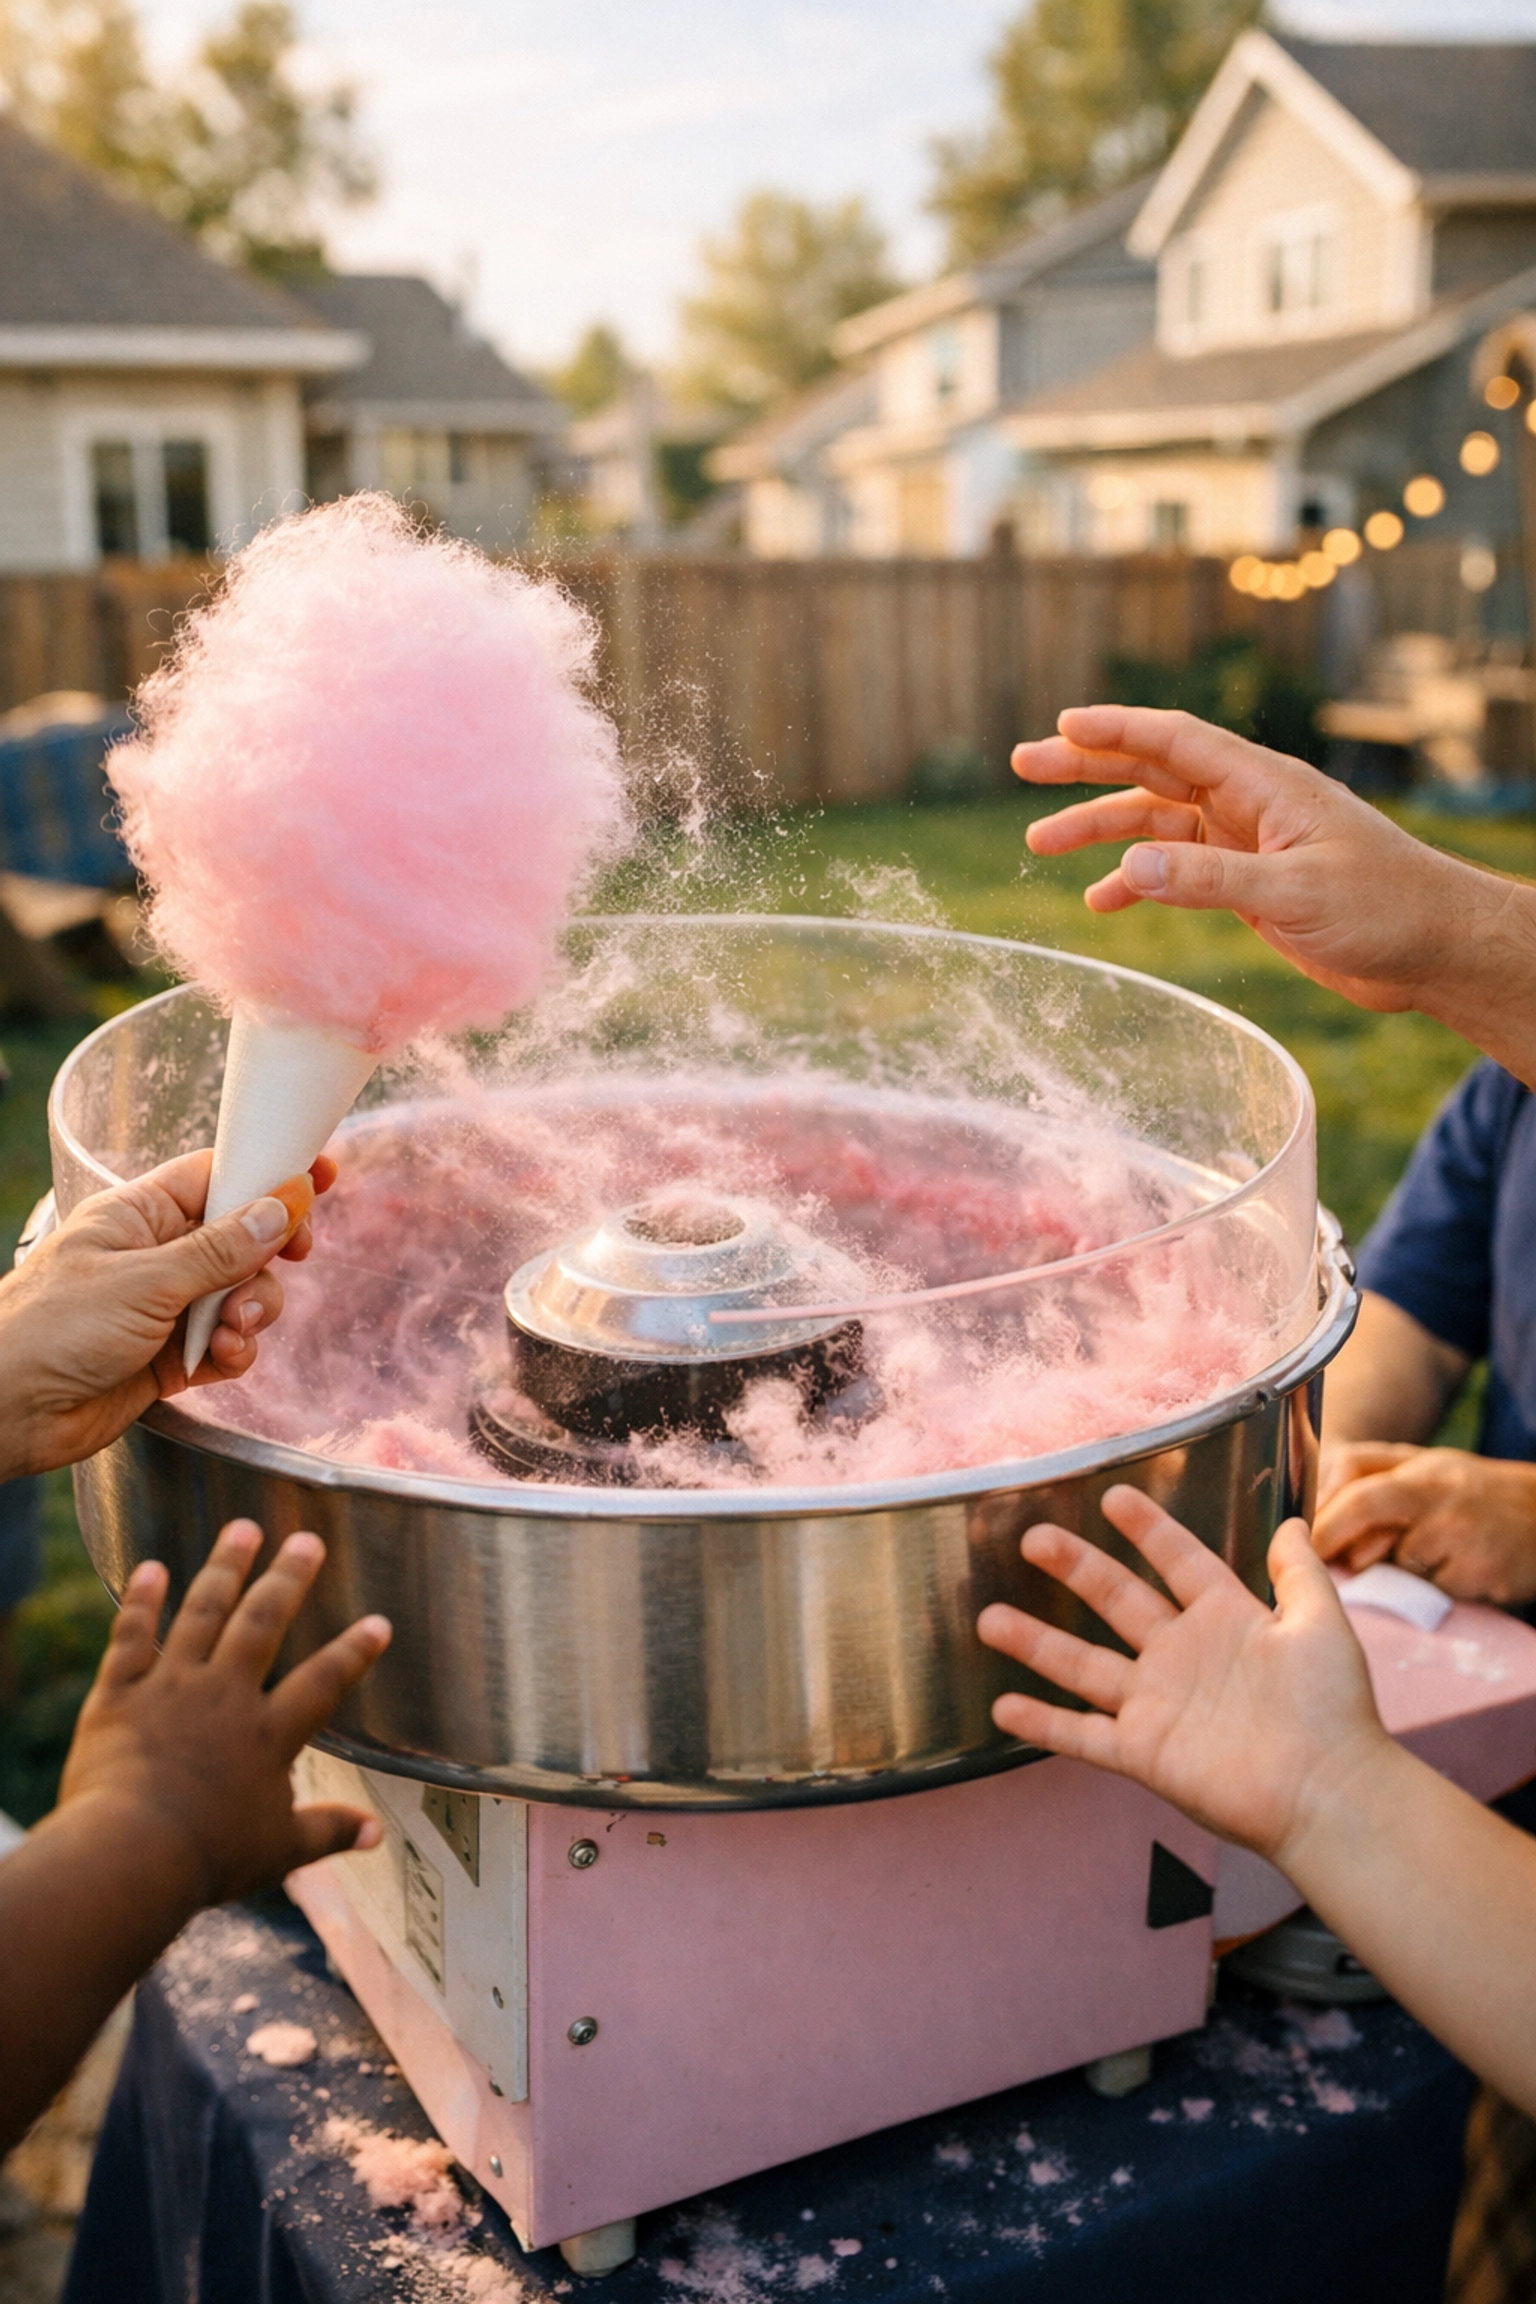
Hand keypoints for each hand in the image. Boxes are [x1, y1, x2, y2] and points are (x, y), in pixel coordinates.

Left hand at [0, 1149, 335, 1477]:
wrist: (7, 1413)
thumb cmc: (49, 1331)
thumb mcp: (144, 1281)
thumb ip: (219, 1250)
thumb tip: (281, 1208)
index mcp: (137, 1216)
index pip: (215, 1176)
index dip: (267, 1173)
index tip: (318, 1175)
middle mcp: (155, 1256)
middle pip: (242, 1237)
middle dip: (268, 1256)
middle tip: (294, 1258)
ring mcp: (165, 1307)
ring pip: (242, 1293)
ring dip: (252, 1310)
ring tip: (233, 1329)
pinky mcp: (172, 1356)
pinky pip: (228, 1343)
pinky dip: (234, 1350)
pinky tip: (220, 1358)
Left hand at [59, 1518, 390, 1907]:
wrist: (129, 1854)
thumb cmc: (207, 1858)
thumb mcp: (278, 1850)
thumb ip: (327, 1831)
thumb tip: (376, 1834)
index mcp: (268, 1734)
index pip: (324, 1680)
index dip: (355, 1650)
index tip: (379, 1622)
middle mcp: (225, 1695)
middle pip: (263, 1622)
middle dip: (288, 1578)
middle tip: (308, 1542)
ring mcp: (171, 1686)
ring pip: (203, 1612)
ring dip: (225, 1567)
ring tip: (243, 1529)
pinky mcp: (121, 1691)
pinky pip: (133, 1635)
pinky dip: (142, 1599)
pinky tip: (152, 1567)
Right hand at [976, 1484, 1388, 1870]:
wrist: (1328, 1792)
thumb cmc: (1333, 1709)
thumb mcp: (1320, 1626)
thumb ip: (1300, 1574)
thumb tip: (1293, 1523)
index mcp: (1226, 1619)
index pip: (1179, 1562)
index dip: (1150, 1530)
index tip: (1114, 1497)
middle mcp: (1182, 1656)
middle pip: (1117, 1601)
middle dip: (1076, 1568)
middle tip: (1033, 1537)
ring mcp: (1158, 1705)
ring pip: (1084, 1665)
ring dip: (1037, 1642)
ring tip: (988, 1618)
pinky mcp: (1143, 1753)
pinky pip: (1082, 1734)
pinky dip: (1043, 1723)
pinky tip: (1002, 1708)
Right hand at [1011, 707, 1535, 1030]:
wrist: (1435, 951)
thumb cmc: (1387, 909)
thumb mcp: (1295, 894)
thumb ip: (1211, 880)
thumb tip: (1129, 866)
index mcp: (1266, 785)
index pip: (1176, 741)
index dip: (1116, 729)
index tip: (1060, 725)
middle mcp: (1251, 804)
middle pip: (1153, 771)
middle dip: (1087, 768)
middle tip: (1023, 763)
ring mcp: (1248, 843)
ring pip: (1158, 822)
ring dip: (1101, 829)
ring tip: (1039, 843)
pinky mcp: (1252, 883)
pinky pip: (1178, 871)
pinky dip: (1137, 882)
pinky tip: (1101, 900)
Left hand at [1314, 1443, 1535, 1604]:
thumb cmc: (1471, 1498)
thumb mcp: (1424, 1472)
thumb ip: (1368, 1479)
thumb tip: (1312, 1509)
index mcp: (1420, 1467)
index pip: (1354, 1477)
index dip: (1322, 1513)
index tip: (1298, 1542)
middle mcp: (1439, 1489)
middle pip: (1365, 1505)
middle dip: (1331, 1538)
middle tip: (1322, 1566)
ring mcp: (1462, 1529)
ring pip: (1396, 1560)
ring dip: (1388, 1573)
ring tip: (1413, 1569)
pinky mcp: (1482, 1571)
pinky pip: (1433, 1591)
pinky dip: (1430, 1592)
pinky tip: (1450, 1581)